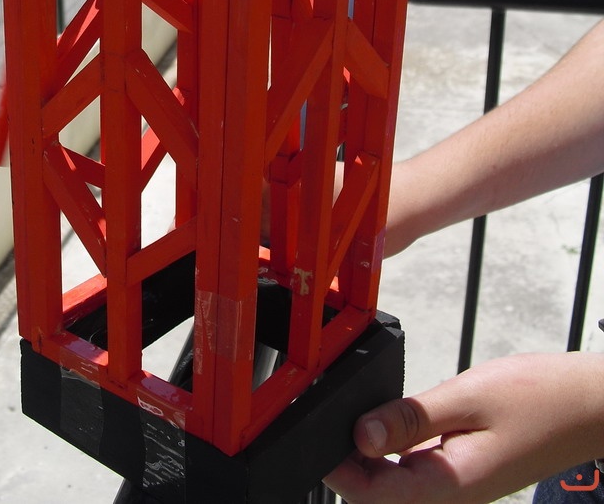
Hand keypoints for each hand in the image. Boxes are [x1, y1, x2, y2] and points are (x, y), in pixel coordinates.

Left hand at [323, 352, 603, 503]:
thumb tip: (358, 435)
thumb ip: (410, 419)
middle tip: (325, 418)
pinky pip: (414, 469)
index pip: (372, 495)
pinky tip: (387, 422)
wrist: (584, 406)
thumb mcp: (466, 398)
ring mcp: (456, 487)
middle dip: (348, 465)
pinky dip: (393, 449)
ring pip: (394, 484)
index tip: (314, 435)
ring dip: (369, 457)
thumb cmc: (536, 399)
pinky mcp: (460, 472)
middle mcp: (450, 496)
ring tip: (350, 415)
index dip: (337, 469)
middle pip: (379, 495)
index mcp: (448, 488)